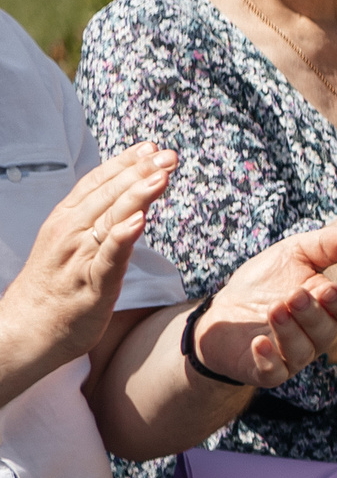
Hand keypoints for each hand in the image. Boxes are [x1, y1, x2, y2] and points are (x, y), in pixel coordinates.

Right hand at [0, 145, 170, 381]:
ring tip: (162, 175)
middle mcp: (70, 233)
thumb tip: (127, 207)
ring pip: (111, 219)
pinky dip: (123, 238)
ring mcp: (79, 258)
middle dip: (140, 171)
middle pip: (109, 195)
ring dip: (137, 195)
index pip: (98, 183)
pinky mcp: (91, 285)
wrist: (25, 330)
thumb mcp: (73, 247)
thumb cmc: (55, 289)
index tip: (152, 146)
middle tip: (169, 154)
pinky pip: (109, 258)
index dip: (125, 163)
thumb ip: (96, 225)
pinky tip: (140, 221)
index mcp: (66, 221)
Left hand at [192, 222, 336, 384]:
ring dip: (290, 332)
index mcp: (328, 310)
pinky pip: (274, 373)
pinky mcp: (264, 370)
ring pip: (303, 352)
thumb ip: (325, 246)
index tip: (327, 289)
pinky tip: (259, 342)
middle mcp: (316, 336)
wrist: (223, 310)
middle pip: (327, 332)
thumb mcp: (292, 255)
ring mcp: (291, 356)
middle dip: (312, 315)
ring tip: (275, 310)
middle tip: (293, 295)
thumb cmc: (264, 283)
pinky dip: (269, 360)